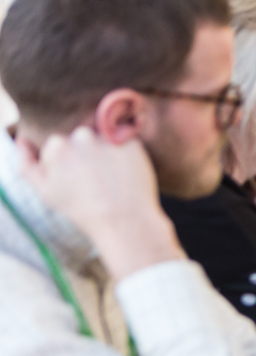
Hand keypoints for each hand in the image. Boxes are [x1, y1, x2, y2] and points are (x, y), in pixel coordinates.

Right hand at [18, 126, 181, 279]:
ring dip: (106, 152)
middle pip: (81, 139)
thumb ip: (28, 164)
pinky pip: (125, 144)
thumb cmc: (81, 209)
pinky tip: (125, 175)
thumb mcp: (45, 191)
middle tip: (94, 180)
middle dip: (86, 154)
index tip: (75, 180)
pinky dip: (125, 155)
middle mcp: (82, 136)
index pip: (59, 146)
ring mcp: (109, 138)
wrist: (122, 220)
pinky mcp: (132, 143)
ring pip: (104, 140)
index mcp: (57, 146)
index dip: (67, 164)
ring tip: (110, 179)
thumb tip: (22, 139)